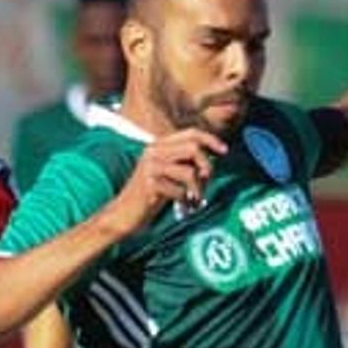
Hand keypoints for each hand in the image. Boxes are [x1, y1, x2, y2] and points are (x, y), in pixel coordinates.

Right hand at [100, 128, 228, 236]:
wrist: (123, 214)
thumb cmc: (150, 196)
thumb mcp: (168, 174)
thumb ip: (185, 163)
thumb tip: (211, 161)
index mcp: (159, 145)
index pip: (191, 133)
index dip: (211, 139)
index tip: (224, 151)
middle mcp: (153, 151)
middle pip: (193, 148)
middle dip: (206, 167)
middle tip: (205, 184)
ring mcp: (150, 167)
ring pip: (189, 171)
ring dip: (198, 189)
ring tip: (194, 200)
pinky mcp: (149, 184)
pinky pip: (179, 190)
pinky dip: (185, 202)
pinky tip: (183, 208)